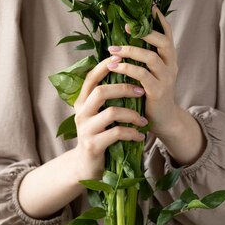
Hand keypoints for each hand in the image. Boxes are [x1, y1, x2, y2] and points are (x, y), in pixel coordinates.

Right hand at [73, 57, 146, 180]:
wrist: (86, 167)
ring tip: (143, 120)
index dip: (105, 66)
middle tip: (142, 91)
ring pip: (111, 112)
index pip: (91, 78)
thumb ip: (106, 98)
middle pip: (101, 91)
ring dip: (132, 114)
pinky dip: (132, 133)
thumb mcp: (98, 114)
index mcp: (82, 101)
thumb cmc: (98, 135)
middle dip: (124, 88)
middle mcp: (81, 113)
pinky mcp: (93, 145)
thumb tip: (125, 72)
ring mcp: (85, 129)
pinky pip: (117, 133)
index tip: (122, 57)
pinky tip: (140, 135)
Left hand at [107, 5, 178, 137]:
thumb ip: (142, 57)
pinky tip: (114, 66)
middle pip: (164, 42)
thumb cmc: (151, 93)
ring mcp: (166, 78)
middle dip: (145, 32)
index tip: (150, 6)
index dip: (160, 20)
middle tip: (125, 25)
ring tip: (112, 49)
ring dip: (130, 51)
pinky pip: (142, 75)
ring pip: (150, 58)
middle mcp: (171, 65)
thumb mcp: (150, 72)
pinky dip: (127, 68)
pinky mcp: (158, 91)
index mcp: (170, 58)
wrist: (163, 120)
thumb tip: (121, 36)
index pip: (168, 34)